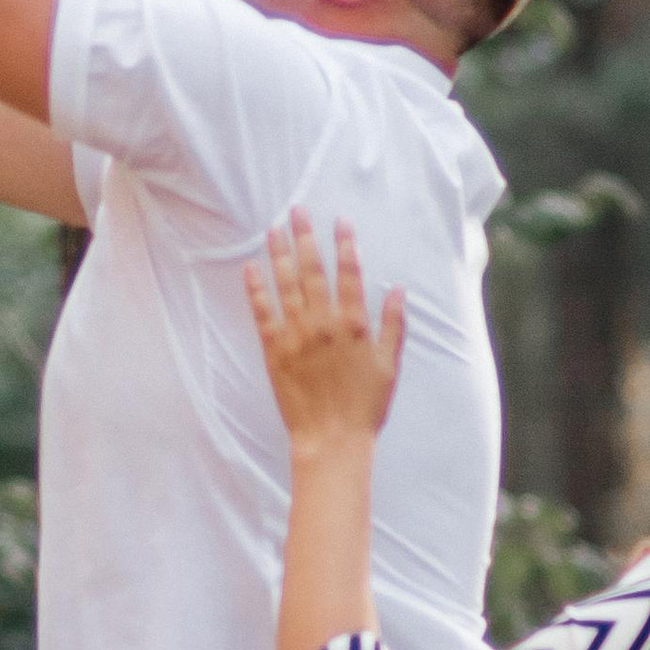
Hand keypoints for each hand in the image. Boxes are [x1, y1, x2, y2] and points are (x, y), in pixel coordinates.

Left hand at [246, 213, 406, 451]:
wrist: (332, 439)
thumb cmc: (365, 406)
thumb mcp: (389, 366)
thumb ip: (394, 325)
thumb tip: (398, 290)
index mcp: (354, 325)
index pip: (350, 274)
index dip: (345, 245)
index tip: (341, 221)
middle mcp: (325, 323)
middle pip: (314, 270)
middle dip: (306, 237)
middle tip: (298, 210)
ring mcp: (297, 335)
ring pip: (286, 284)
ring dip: (280, 254)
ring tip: (274, 229)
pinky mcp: (275, 350)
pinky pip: (262, 312)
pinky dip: (256, 288)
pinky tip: (251, 267)